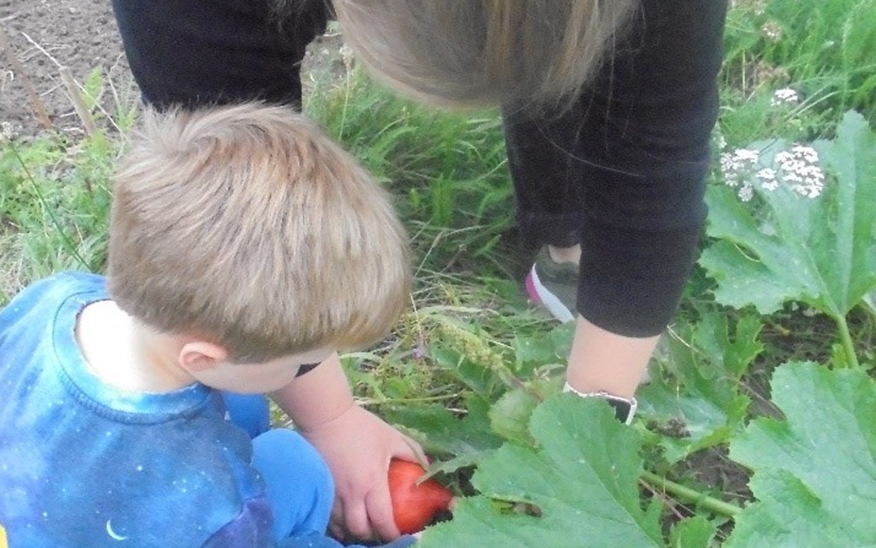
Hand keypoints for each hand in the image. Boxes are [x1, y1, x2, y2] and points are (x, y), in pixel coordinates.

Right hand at [299, 404, 425, 541]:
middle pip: (360, 529)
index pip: (382, 519)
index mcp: (372, 483)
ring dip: (353, 531)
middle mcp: (351, 494)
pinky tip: (344, 520)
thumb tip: (428, 466)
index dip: (392, 533)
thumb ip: (412, 452)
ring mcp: (332, 494)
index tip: (401, 536)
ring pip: (341, 526)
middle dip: (372, 536)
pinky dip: (338, 523)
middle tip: (381, 532)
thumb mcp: (392, 436)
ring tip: (363, 527)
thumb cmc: (362, 427)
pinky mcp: (319, 489)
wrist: (326, 417)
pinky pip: (328, 516)